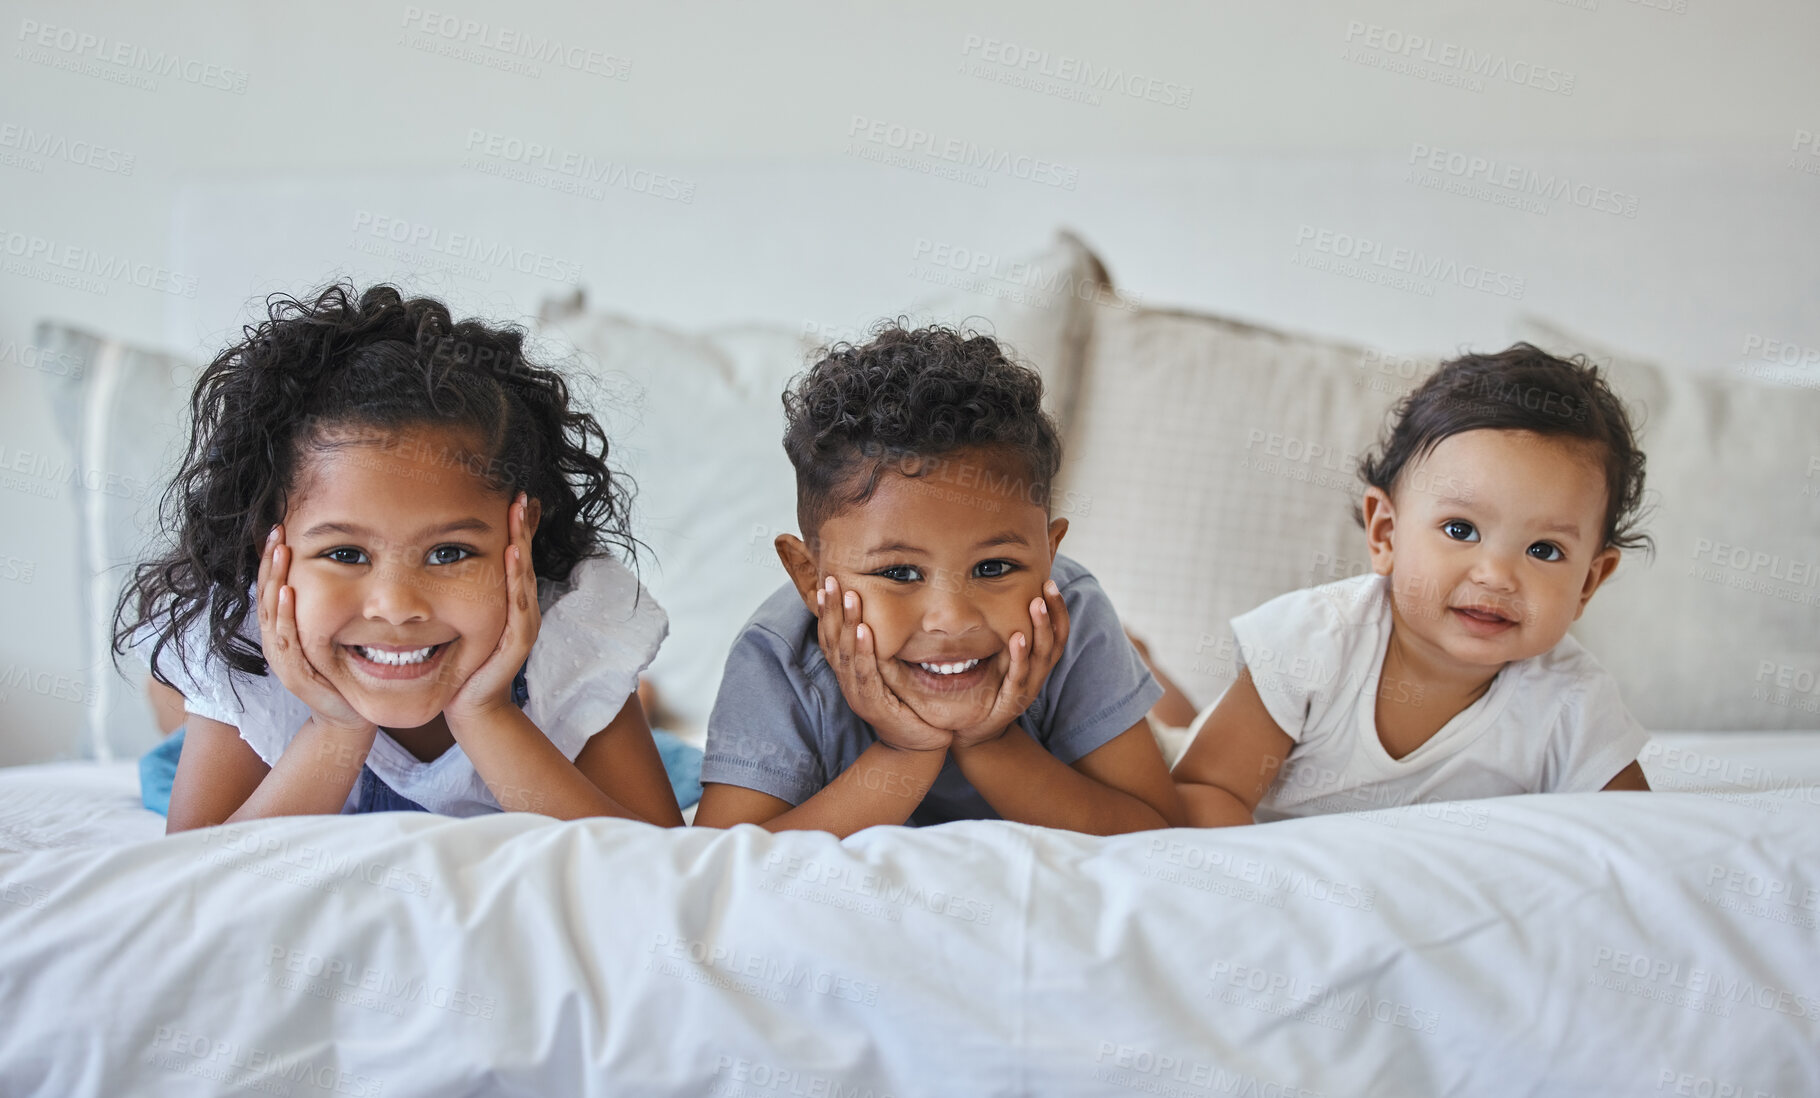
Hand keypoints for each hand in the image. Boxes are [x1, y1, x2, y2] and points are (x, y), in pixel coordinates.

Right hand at [257, 525, 374, 736]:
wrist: (347, 718)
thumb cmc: (341, 675)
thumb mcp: (332, 637)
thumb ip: (327, 612)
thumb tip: (337, 573)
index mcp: (283, 633)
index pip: (272, 590)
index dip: (272, 562)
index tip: (277, 531)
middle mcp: (277, 644)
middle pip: (266, 597)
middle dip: (270, 563)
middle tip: (276, 532)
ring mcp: (283, 661)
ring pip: (272, 615)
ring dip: (275, 581)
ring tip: (280, 554)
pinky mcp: (295, 675)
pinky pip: (285, 640)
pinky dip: (284, 615)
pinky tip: (288, 593)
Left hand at [447, 494, 540, 731]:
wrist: (469, 707)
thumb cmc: (460, 663)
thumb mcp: (457, 621)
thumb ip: (455, 594)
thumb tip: (435, 561)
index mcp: (507, 603)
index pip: (513, 559)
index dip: (515, 529)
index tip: (513, 497)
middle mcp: (520, 610)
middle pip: (523, 562)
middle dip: (523, 529)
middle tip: (521, 497)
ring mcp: (522, 627)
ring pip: (523, 580)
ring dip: (523, 547)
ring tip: (519, 519)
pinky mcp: (516, 645)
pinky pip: (519, 608)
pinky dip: (517, 582)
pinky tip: (512, 558)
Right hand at [815, 576, 950, 753]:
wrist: (919, 748)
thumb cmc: (908, 709)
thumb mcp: (892, 676)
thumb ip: (884, 653)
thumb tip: (885, 620)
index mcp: (851, 674)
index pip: (831, 638)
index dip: (827, 612)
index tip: (826, 584)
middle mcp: (849, 683)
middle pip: (832, 641)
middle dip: (831, 609)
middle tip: (831, 580)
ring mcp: (859, 694)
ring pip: (846, 653)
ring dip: (846, 623)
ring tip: (848, 596)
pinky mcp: (874, 705)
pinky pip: (865, 673)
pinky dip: (863, 650)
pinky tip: (863, 630)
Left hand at [949, 579, 1070, 748]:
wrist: (976, 733)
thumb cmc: (988, 691)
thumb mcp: (1000, 660)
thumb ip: (1004, 636)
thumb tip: (996, 600)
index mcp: (1038, 663)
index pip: (1057, 632)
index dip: (1058, 609)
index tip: (1051, 583)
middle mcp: (1038, 674)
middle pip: (1054, 640)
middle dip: (1053, 612)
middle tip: (1049, 586)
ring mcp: (1026, 688)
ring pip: (1040, 656)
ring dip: (1040, 628)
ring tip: (1036, 604)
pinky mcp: (1010, 701)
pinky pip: (1018, 676)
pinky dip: (1019, 656)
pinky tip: (1016, 638)